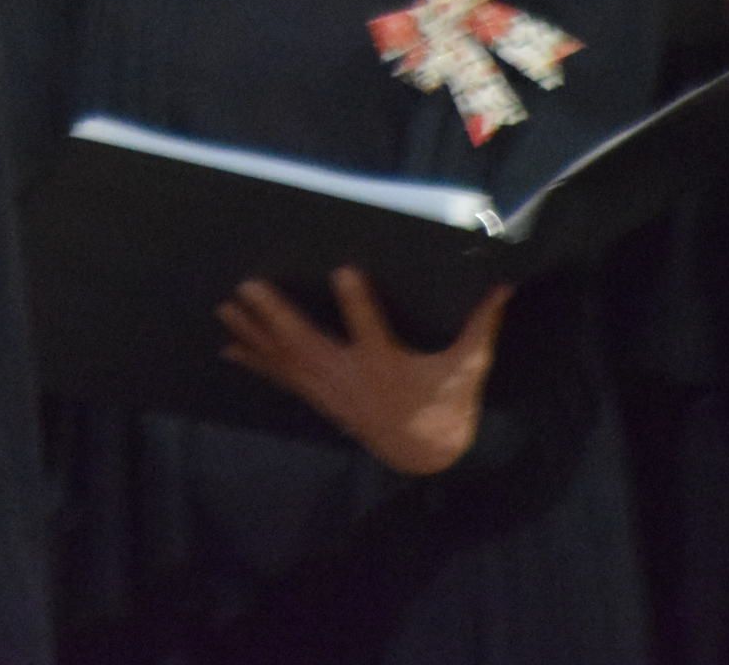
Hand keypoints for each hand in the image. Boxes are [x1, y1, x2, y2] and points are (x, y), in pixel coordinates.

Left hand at [219, 269, 507, 476]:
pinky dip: (257, 363)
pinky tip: (229, 349)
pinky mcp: (322, 400)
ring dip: (253, 334)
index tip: (343, 269)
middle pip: (307, 344)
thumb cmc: (449, 406)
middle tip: (248, 286)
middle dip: (276, 316)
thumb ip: (481, 325)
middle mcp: (350, 378)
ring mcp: (331, 391)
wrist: (428, 459)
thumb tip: (503, 285)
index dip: (357, 302)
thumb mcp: (469, 368)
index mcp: (387, 365)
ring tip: (225, 308)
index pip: (372, 329)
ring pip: (286, 360)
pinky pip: (283, 380)